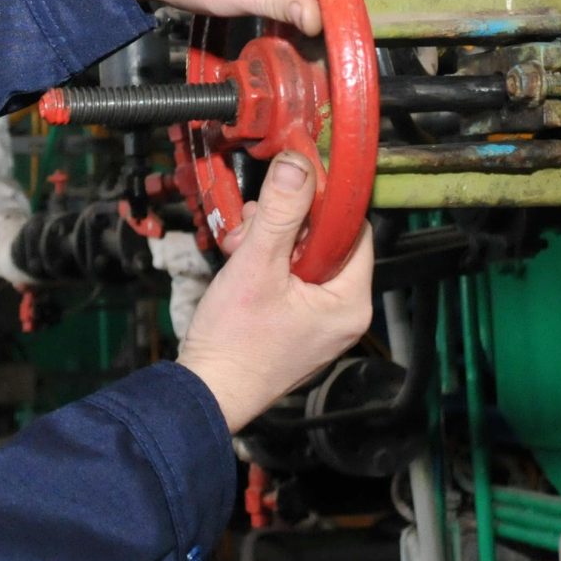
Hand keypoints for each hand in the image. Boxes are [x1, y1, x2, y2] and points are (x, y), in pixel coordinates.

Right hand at [174, 154, 374, 430]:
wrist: (207, 393)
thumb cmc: (235, 344)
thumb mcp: (257, 265)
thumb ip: (280, 212)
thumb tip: (298, 167)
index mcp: (349, 303)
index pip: (353, 231)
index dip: (322, 204)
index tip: (293, 186)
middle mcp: (342, 315)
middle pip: (323, 243)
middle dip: (284, 225)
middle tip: (253, 223)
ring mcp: (319, 324)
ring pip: (301, 260)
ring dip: (268, 243)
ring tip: (238, 246)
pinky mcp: (296, 328)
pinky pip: (289, 282)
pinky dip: (264, 267)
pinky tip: (239, 263)